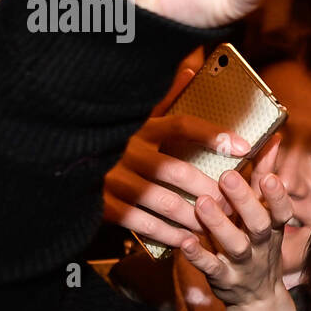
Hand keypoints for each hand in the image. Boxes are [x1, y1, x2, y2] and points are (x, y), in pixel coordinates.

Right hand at [102, 60, 251, 247]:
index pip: (181, 126)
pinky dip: (168, 233)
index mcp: (140, 127)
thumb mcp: (137, 115)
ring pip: (163, 201)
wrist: (65, 165)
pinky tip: (187, 239)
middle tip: (233, 203)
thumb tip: (191, 70)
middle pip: (177, 171)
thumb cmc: (114, 139)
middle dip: (209, 189)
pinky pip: (143, 223)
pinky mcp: (104, 204)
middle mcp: (127, 150)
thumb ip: (165, 97)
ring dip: (194, 216)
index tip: (245, 147)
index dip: (214, 135)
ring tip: (216, 224)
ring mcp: (113, 178)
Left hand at [180, 138, 296, 310]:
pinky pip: (211, 268)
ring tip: (202, 203)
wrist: (257, 298)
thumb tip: (274, 138)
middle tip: (227, 176)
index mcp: (273, 227)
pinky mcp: (223, 279)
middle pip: (258, 224)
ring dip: (219, 224)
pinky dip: (199, 256)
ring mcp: (243, 264)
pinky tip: (185, 241)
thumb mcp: (267, 214)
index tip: (272, 177)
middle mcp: (261, 245)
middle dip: (245, 201)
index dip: (278, 196)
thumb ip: (266, 177)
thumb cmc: (259, 244)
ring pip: (235, 245)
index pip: (282, 211)